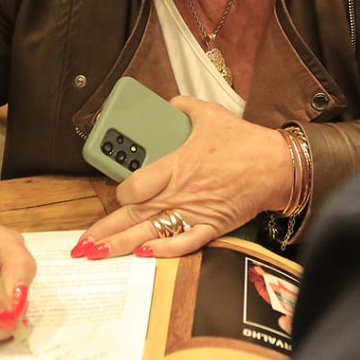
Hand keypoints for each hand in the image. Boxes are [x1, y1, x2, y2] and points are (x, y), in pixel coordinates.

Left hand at [73, 97, 290, 259]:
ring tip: (97, 256)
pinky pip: (183, 243)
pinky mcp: (211, 226)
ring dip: (122, 246)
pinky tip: (144, 256)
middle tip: (82, 245)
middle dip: (105, 232)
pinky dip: (163, 251)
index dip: (120, 191)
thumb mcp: (211, 114)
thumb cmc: (244, 141)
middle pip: (134, 215)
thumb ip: (185, 107)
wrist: (276, 165)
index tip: (119, 191)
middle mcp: (180, 192)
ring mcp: (194, 212)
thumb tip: (171, 103)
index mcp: (176, 165)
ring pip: (150, 233)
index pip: (134, 186)